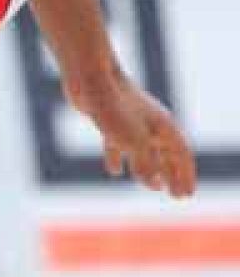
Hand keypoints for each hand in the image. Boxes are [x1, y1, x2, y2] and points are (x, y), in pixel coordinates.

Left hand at [70, 76, 196, 196]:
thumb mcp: (133, 143)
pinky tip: (114, 173)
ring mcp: (131, 122)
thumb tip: (156, 185)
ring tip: (155, 188)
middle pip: (167, 155)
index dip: (186, 176)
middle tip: (176, 196)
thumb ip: (146, 165)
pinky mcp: (110, 122)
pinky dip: (119, 159)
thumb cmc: (114, 110)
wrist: (89, 80)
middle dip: (173, 176)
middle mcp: (151, 124)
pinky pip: (118, 145)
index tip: (187, 195)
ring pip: (145, 152)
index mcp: (164, 127)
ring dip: (151, 170)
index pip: (182, 156)